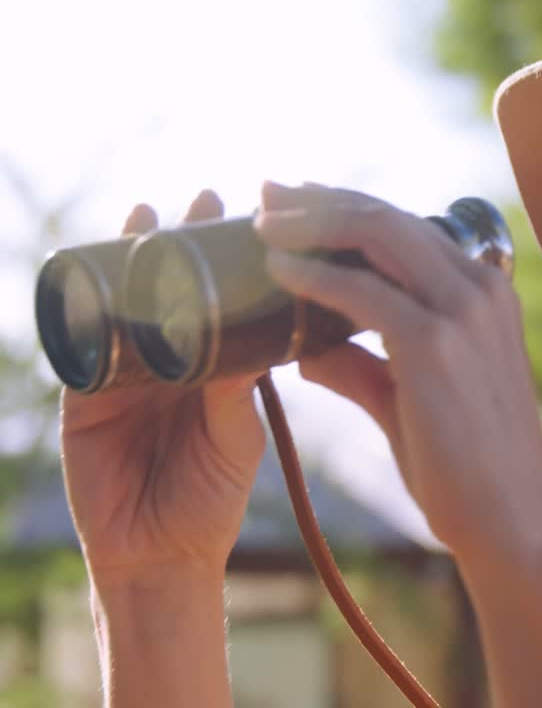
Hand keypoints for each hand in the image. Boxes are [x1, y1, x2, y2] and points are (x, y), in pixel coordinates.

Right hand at [61, 190, 265, 586]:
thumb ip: (236, 393)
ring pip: (123, 303)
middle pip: (171, 288)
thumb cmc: (210, 496)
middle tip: (204, 199)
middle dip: (182, 242)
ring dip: (130, 259)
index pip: (223, 301)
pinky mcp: (83, 394)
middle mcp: (169, 360)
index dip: (231, 262)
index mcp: (213, 368)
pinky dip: (82, 310)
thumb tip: (247, 338)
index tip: (251, 219)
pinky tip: (90, 274)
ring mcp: (123, 372)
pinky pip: (78, 344)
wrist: (158, 554)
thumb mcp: (236, 438)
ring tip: (146, 214)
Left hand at [255, 182, 541, 556]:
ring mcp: (462, 311)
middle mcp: (480, 289)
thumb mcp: (413, 402)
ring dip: (310, 221)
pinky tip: (275, 270)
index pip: (408, 229)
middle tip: (266, 194)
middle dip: (320, 199)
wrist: (511, 519)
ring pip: (376, 234)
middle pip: (388, 217)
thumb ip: (363, 368)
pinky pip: (360, 291)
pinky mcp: (435, 344)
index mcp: (485, 294)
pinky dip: (313, 274)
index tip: (296, 202)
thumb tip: (306, 351)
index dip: (347, 208)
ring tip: (261, 220)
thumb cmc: (468, 469)